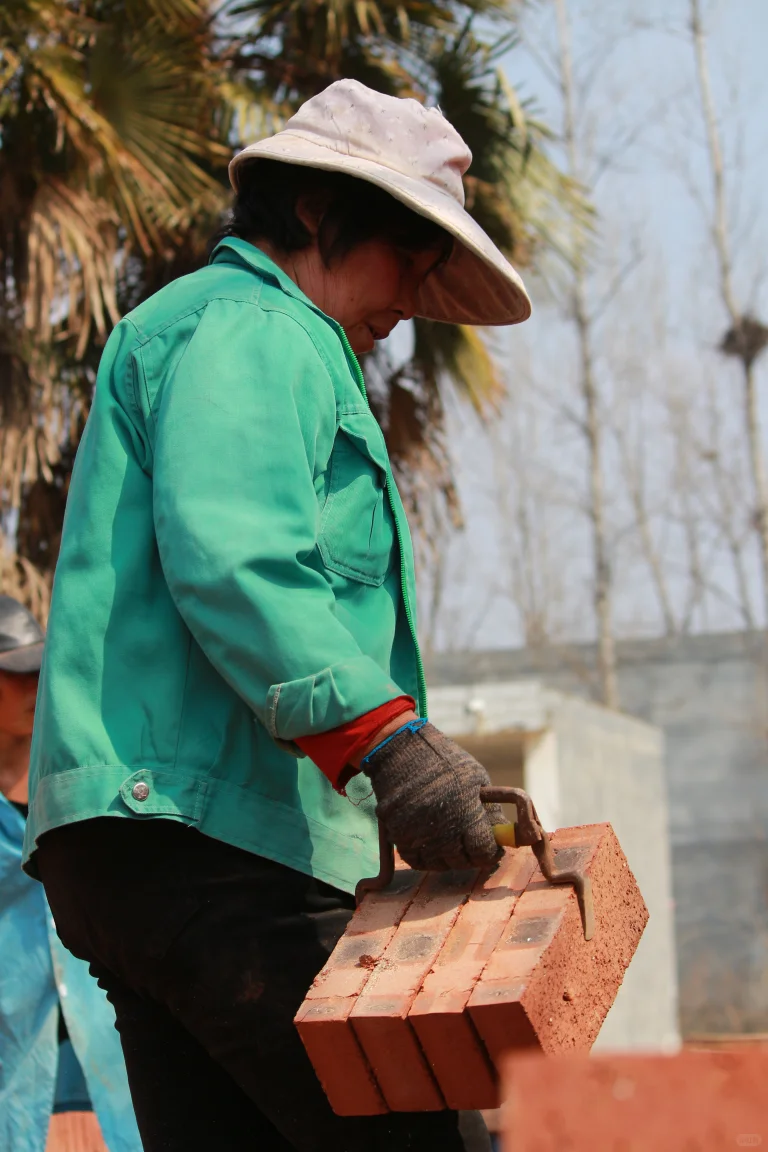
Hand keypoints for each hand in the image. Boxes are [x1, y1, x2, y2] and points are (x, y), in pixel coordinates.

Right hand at [361, 721, 503, 870]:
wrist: (399, 747)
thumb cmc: (443, 759)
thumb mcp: (475, 777)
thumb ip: (489, 809)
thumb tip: (501, 833)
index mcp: (465, 810)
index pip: (483, 851)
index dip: (490, 851)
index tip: (491, 846)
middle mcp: (441, 827)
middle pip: (461, 862)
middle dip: (470, 855)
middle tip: (470, 843)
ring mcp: (417, 833)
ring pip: (438, 865)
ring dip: (447, 858)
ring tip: (450, 841)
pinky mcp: (398, 834)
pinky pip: (415, 860)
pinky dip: (424, 857)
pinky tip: (430, 842)